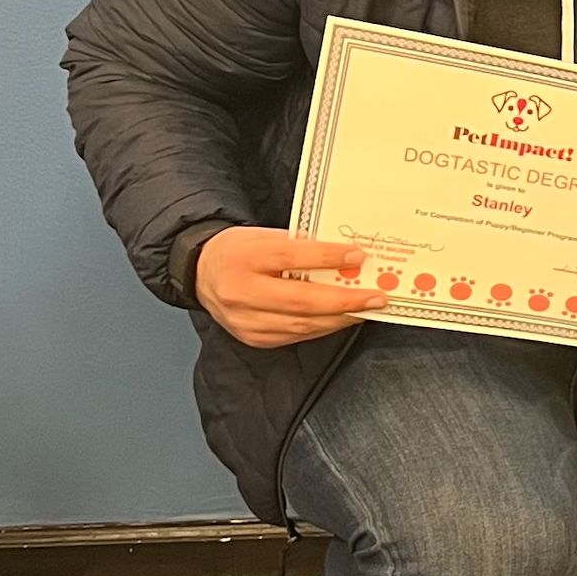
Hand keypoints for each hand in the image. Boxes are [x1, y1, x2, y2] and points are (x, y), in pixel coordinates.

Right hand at [194, 228, 387, 347]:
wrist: (200, 274)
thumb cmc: (239, 251)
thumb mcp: (263, 237)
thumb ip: (299, 247)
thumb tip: (345, 256)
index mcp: (243, 258)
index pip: (290, 256)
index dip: (327, 257)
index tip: (358, 255)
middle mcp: (240, 292)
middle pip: (300, 300)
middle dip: (344, 300)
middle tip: (375, 297)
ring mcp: (245, 320)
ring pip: (302, 324)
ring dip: (340, 317)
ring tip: (365, 309)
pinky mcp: (253, 338)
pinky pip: (296, 335)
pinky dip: (323, 327)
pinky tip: (341, 318)